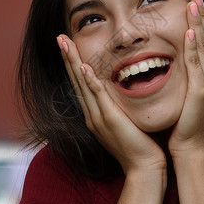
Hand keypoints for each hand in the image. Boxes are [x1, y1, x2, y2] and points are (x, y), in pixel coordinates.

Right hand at [56, 36, 165, 173]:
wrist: (143, 167)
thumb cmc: (139, 145)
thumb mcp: (125, 121)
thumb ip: (119, 106)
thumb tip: (123, 90)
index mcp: (94, 113)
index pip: (81, 83)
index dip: (73, 63)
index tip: (69, 45)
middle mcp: (91, 114)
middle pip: (76, 79)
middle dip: (67, 57)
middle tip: (59, 36)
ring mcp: (98, 117)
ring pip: (82, 83)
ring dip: (73, 62)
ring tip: (64, 43)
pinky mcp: (109, 119)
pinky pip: (97, 96)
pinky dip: (89, 81)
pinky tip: (84, 67)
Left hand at [168, 0, 203, 156]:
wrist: (194, 149)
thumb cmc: (192, 126)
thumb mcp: (200, 98)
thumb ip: (199, 79)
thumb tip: (194, 62)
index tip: (200, 4)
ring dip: (200, 24)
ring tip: (194, 3)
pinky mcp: (203, 92)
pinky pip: (197, 64)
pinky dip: (194, 47)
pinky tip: (190, 31)